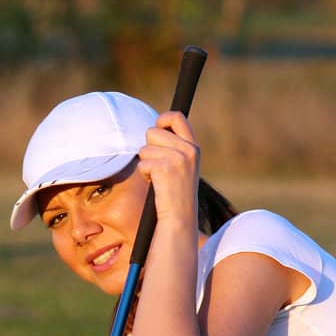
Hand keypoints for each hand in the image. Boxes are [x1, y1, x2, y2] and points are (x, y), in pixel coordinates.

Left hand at [137, 110, 200, 228]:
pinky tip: (155, 185)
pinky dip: (144, 175)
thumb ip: (173, 147)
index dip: (162, 120)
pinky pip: (142, 164)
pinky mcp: (164, 168)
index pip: (177, 117)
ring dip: (146, 163)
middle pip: (152, 132)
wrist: (180, 218)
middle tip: (158, 166)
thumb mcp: (182, 165)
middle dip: (148, 148)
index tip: (157, 130)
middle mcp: (188, 150)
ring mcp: (178, 159)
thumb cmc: (176, 193)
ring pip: (144, 149)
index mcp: (193, 147)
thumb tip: (155, 129)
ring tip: (158, 178)